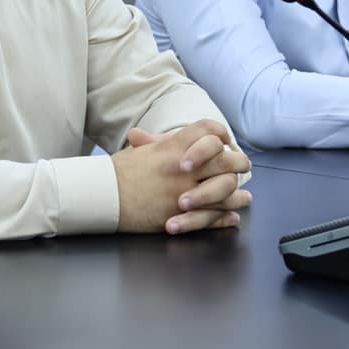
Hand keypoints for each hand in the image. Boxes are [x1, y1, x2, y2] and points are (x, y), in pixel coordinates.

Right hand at [112, 119, 252, 234]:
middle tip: (239, 166)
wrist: (104, 197)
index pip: (209, 131)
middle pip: (227, 160)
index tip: (224, 141)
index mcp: (174, 148)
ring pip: (227, 190)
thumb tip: (167, 138)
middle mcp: (184, 168)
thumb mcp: (139, 151)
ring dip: (238, 193)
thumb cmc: (118, 173)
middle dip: (238, 162)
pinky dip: (226, 217)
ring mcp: (185, 192)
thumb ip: (158, 144)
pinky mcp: (183, 215)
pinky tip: (231, 216)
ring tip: (244, 197)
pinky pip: (215, 216)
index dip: (220, 133)